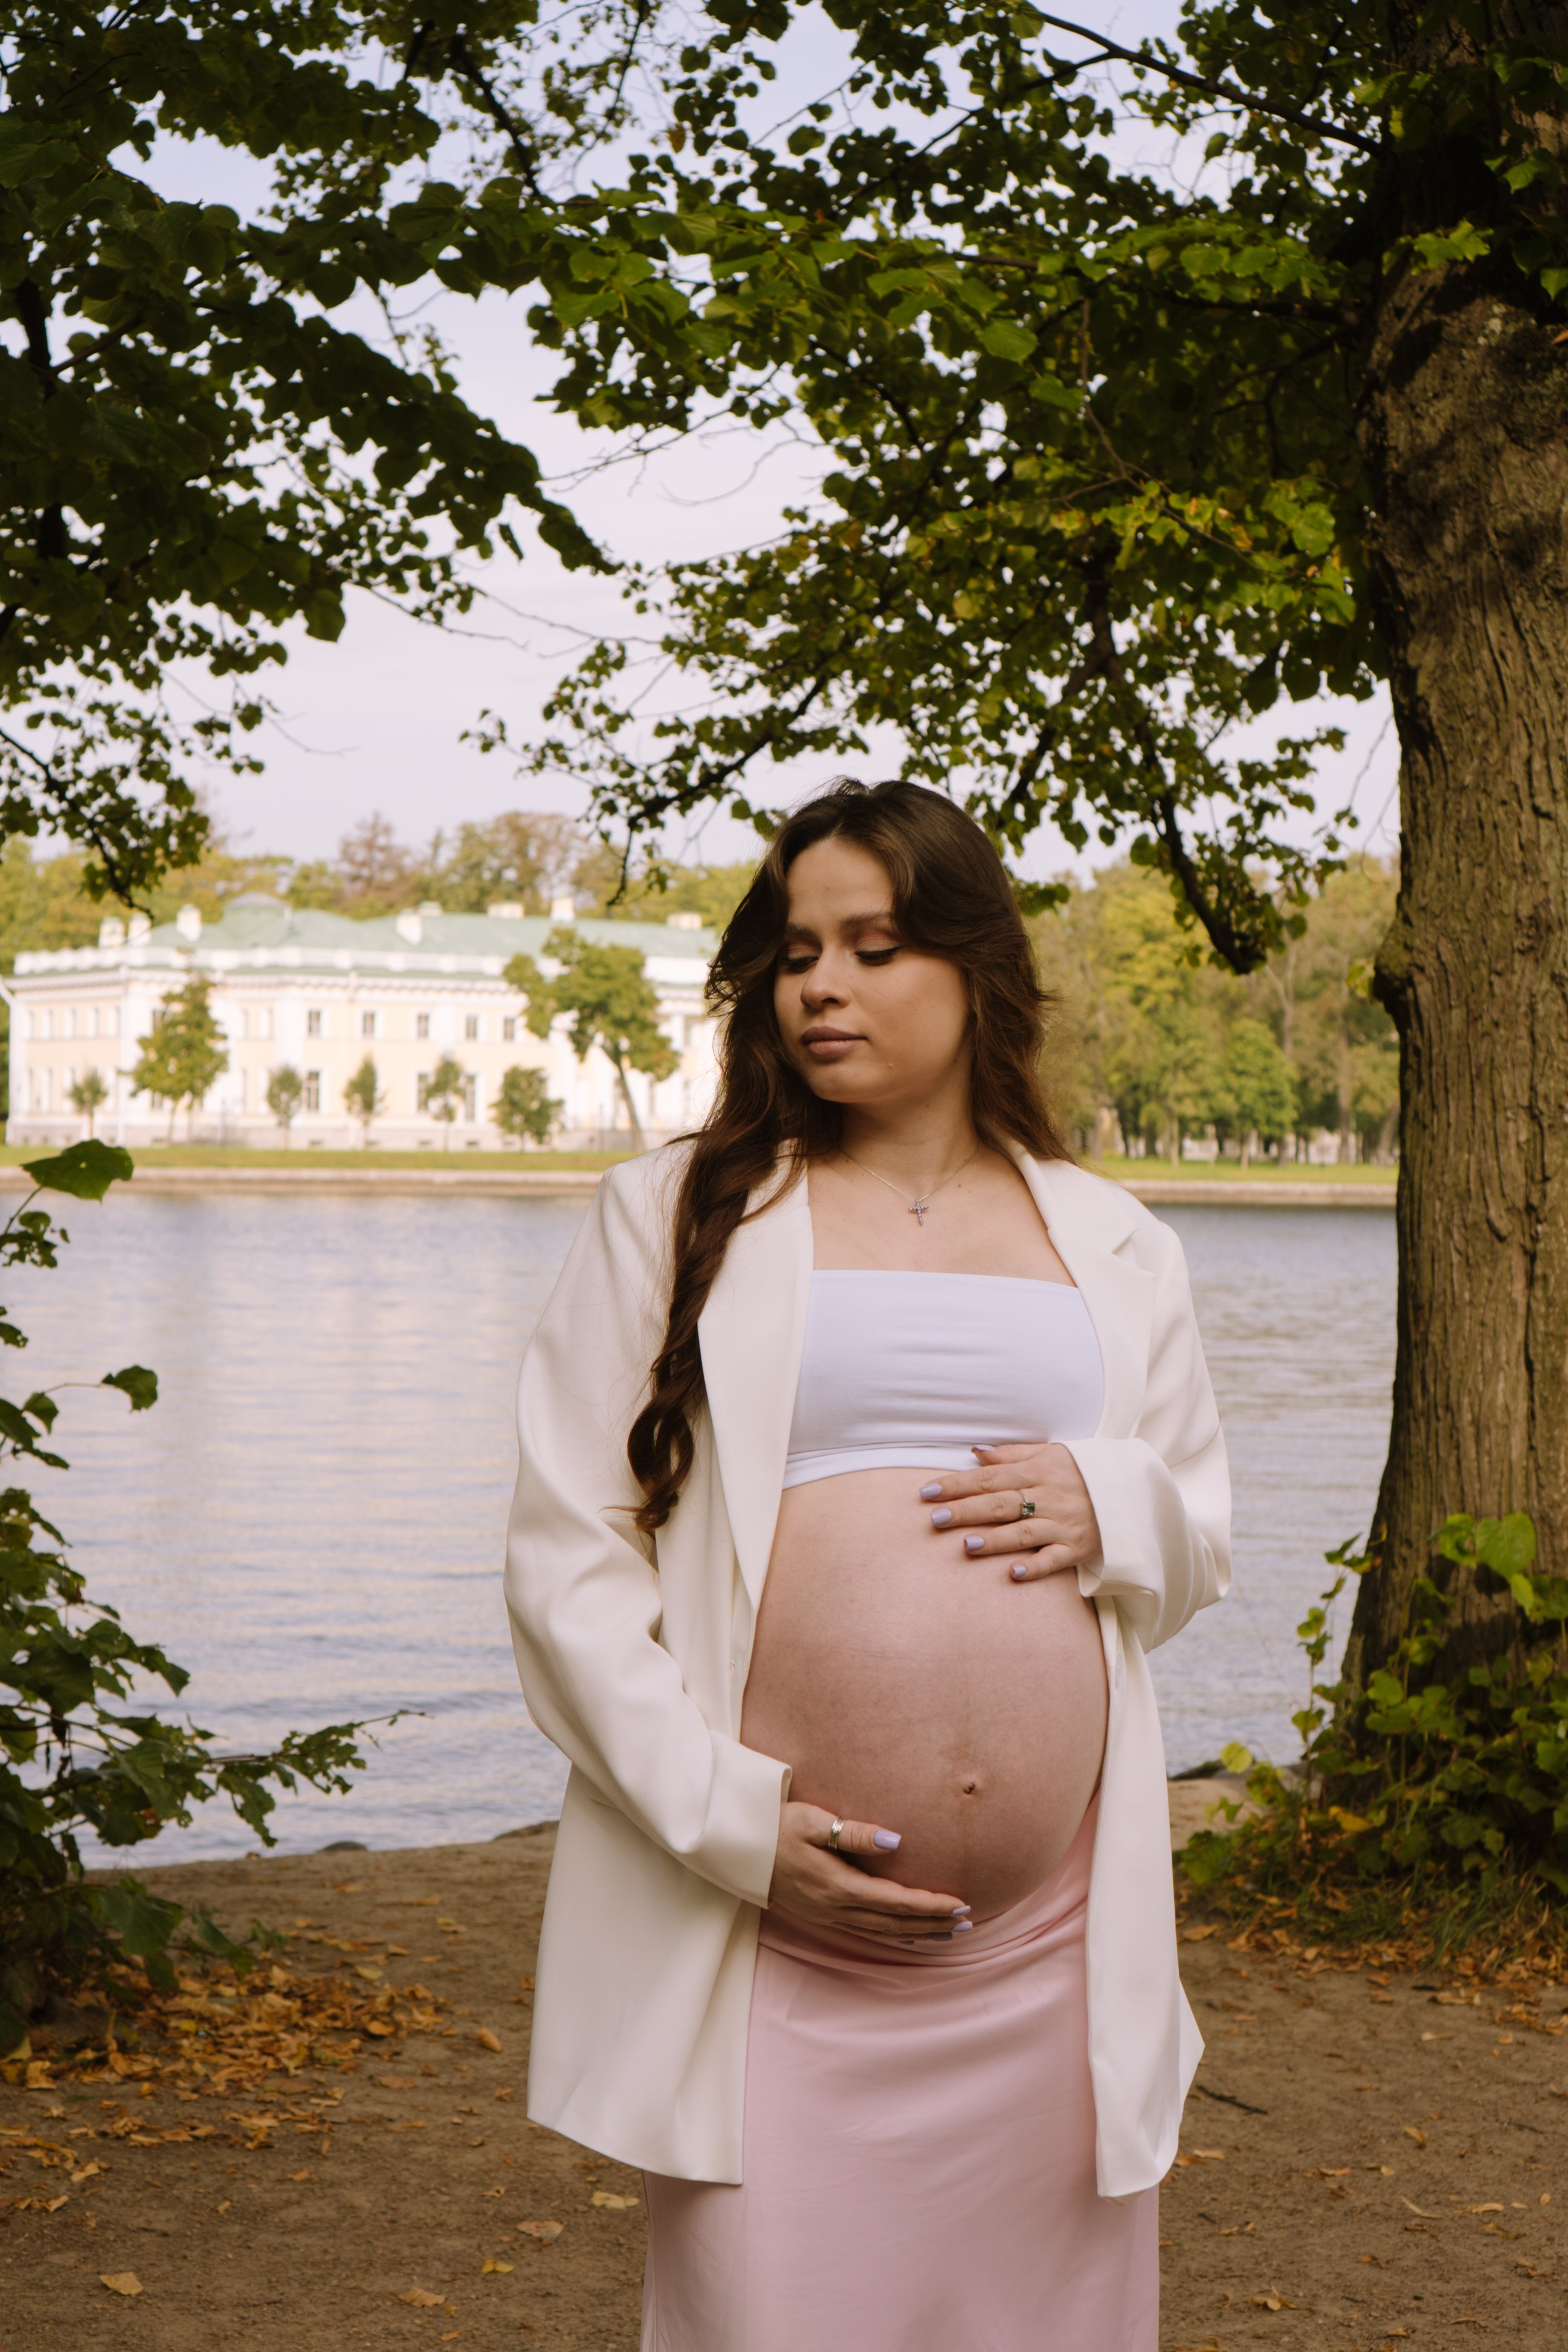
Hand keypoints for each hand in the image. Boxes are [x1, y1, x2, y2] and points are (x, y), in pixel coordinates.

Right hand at [768, 1801, 971, 1941]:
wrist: (738, 1845)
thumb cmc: (775, 1825)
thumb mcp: (813, 1821)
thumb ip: (855, 1834)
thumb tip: (897, 1841)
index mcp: (837, 1885)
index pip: (895, 1901)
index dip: (929, 1905)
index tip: (960, 1903)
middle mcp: (835, 1907)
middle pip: (894, 1922)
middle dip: (932, 1923)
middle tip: (968, 1922)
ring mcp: (826, 1914)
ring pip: (882, 1931)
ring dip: (917, 1933)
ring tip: (948, 1933)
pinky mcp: (820, 1913)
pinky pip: (866, 1930)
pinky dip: (892, 1934)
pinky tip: (906, 1933)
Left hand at [920, 1441, 1101, 1583]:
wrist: (1129, 1492)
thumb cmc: (1081, 1472)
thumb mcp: (1050, 1453)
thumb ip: (1011, 1454)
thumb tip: (975, 1452)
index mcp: (1037, 1471)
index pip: (990, 1478)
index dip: (957, 1484)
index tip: (928, 1491)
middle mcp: (1048, 1497)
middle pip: (1000, 1504)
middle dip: (966, 1510)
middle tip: (935, 1518)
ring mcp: (1062, 1524)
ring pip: (1023, 1532)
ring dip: (995, 1539)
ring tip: (967, 1545)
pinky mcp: (1076, 1548)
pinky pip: (1054, 1559)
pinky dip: (1034, 1567)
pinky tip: (1013, 1573)